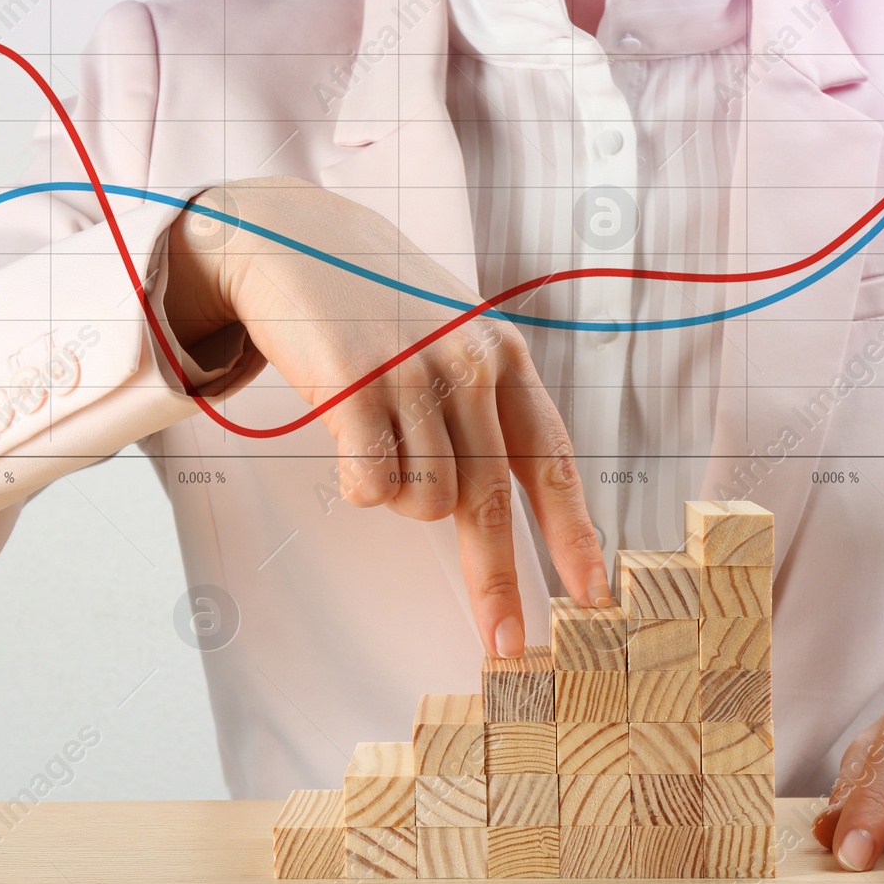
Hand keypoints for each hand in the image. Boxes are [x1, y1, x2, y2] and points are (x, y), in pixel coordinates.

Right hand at [162, 176, 611, 655]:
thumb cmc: (371, 299)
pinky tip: (347, 436)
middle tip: (503, 645)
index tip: (591, 594)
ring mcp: (414, 376)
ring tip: (376, 439)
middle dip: (497, 583)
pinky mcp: (356, 387)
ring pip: (425, 502)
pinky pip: (371, 486)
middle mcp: (469, 366)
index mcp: (504, 358)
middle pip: (492, 501)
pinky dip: (358, 482)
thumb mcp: (449, 336)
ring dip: (398, 494)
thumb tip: (492, 504)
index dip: (575, 534)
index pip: (554, 461)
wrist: (293, 238)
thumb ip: (480, 405)